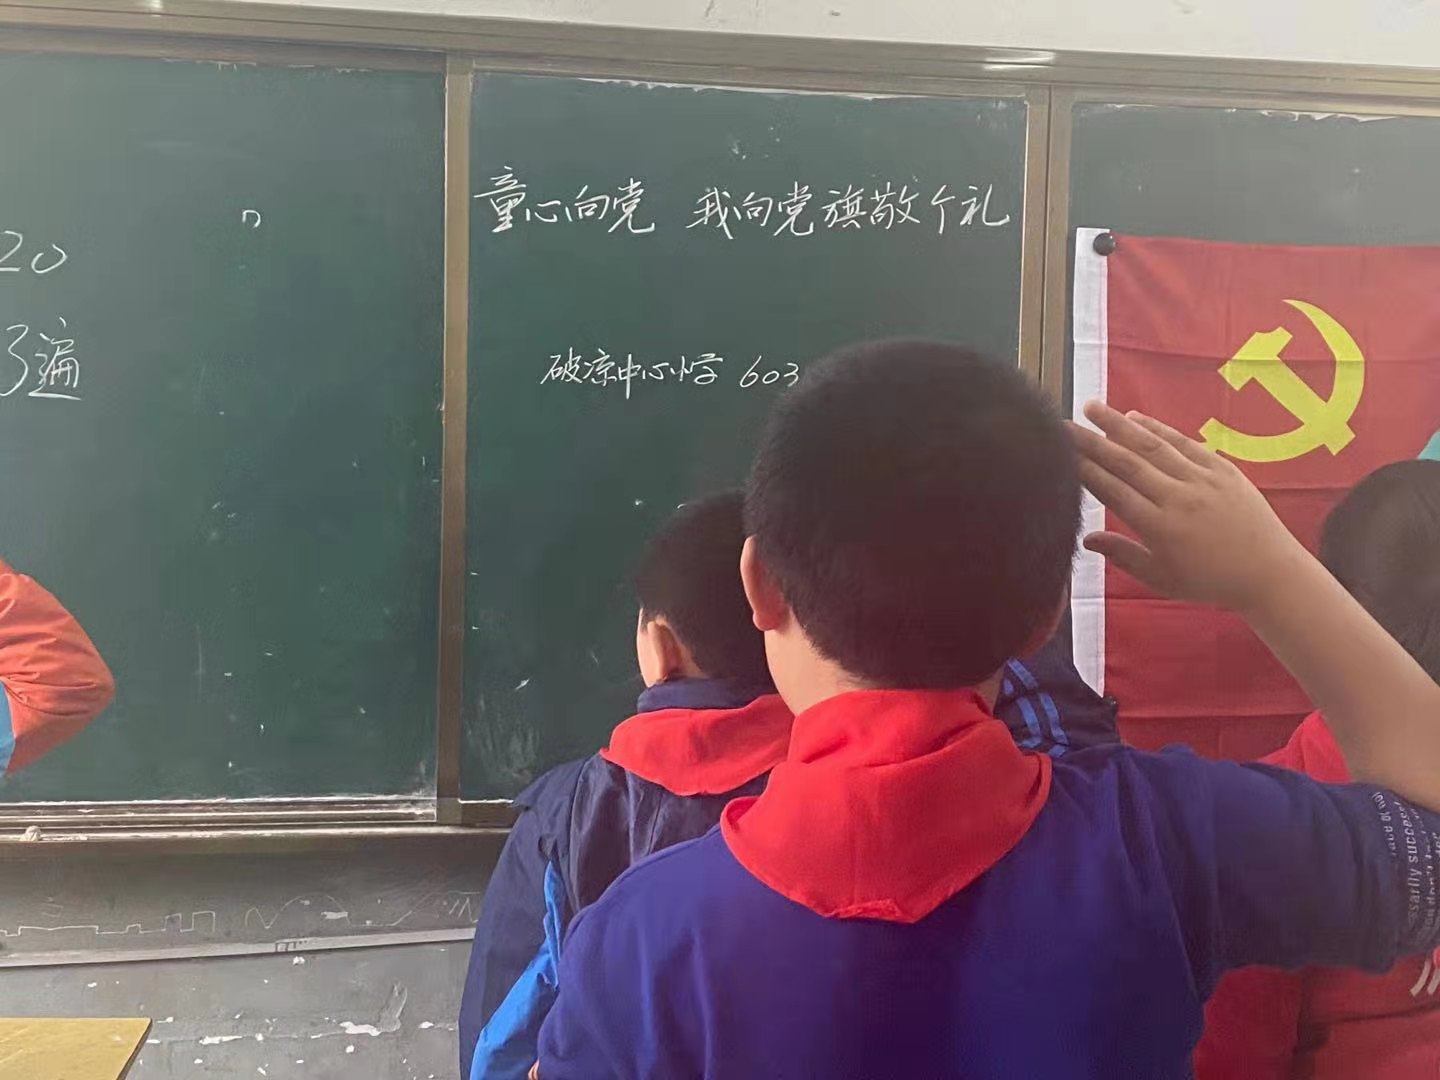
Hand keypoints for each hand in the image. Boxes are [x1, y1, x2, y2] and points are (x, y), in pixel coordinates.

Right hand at [1070, 402, 1306, 612]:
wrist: (1269, 573)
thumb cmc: (1210, 582)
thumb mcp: (1161, 579)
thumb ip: (1123, 556)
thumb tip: (1086, 539)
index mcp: (1160, 528)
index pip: (1112, 492)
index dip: (1083, 470)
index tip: (1058, 453)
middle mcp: (1178, 498)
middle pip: (1126, 463)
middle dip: (1091, 441)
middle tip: (1063, 424)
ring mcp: (1202, 480)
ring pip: (1153, 446)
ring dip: (1119, 425)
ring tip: (1093, 407)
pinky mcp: (1222, 469)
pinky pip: (1184, 443)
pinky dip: (1158, 429)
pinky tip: (1135, 418)